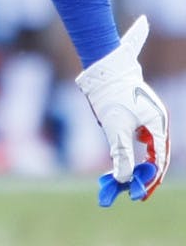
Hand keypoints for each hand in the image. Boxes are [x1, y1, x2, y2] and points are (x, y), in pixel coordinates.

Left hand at [76, 15, 169, 204]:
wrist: (103, 68)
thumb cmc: (111, 95)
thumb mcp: (116, 127)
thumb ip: (122, 154)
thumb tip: (124, 179)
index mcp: (158, 123)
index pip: (160, 158)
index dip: (150, 179)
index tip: (140, 194)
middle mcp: (158, 120)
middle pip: (158, 154)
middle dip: (147, 175)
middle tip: (136, 193)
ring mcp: (150, 115)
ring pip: (150, 147)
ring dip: (140, 163)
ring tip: (130, 181)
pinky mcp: (140, 113)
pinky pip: (142, 137)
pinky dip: (134, 151)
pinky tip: (126, 160)